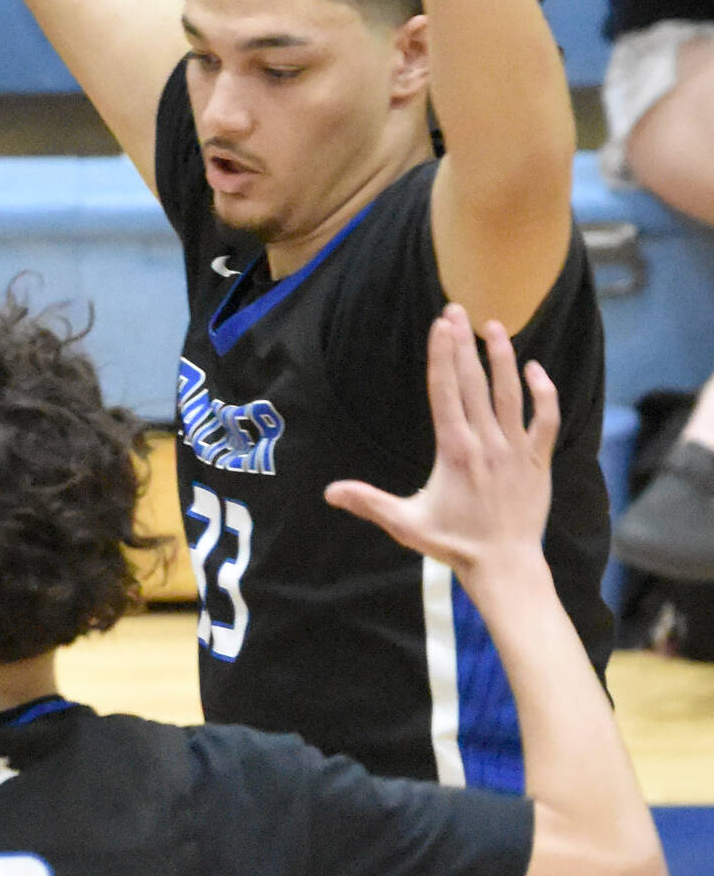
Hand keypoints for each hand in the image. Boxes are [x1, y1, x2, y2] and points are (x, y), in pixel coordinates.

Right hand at [325, 304, 557, 593]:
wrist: (505, 565)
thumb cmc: (453, 544)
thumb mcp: (405, 524)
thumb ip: (368, 502)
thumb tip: (329, 492)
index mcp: (454, 451)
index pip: (446, 392)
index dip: (442, 356)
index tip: (440, 326)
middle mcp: (486, 443)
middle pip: (474, 383)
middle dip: (463, 344)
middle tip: (456, 310)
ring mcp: (516, 450)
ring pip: (510, 393)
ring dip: (502, 357)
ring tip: (494, 326)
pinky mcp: (538, 460)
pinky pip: (546, 419)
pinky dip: (544, 393)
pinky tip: (535, 370)